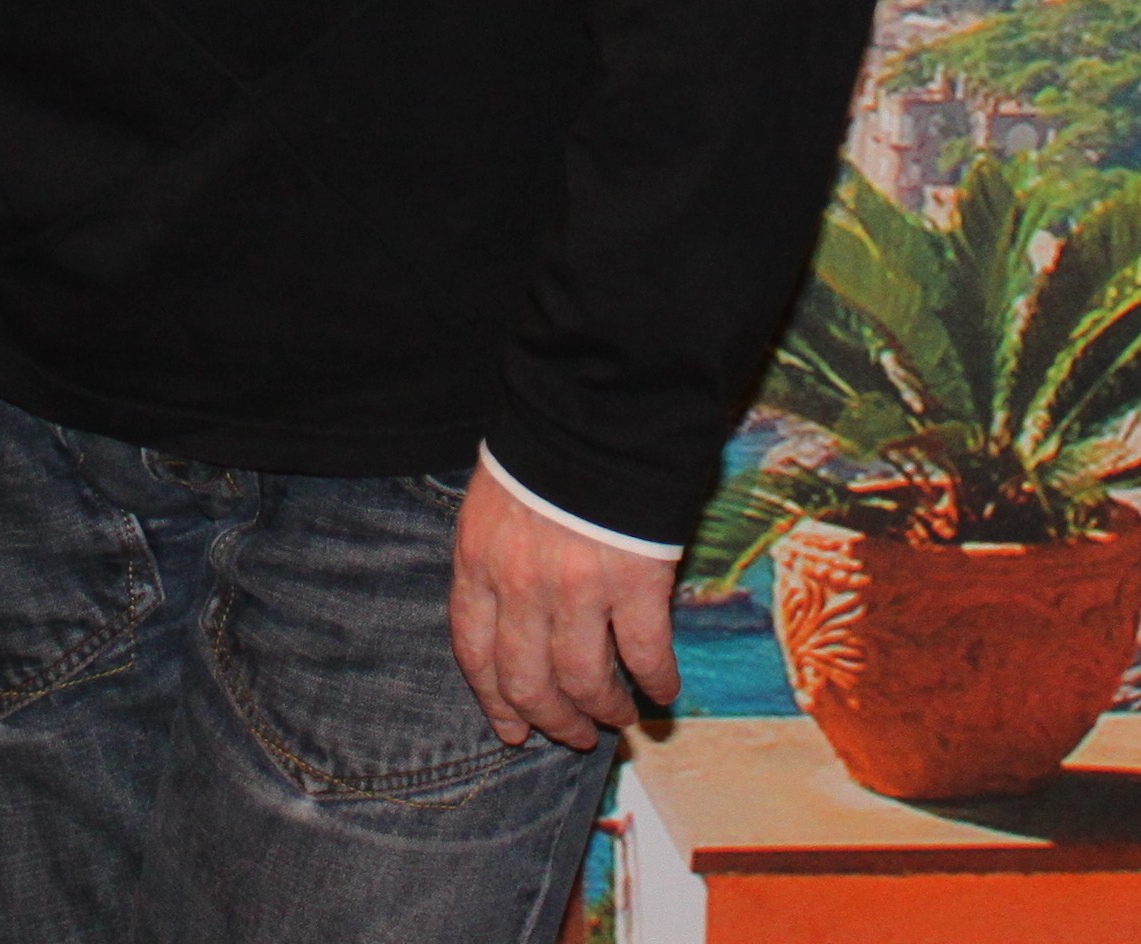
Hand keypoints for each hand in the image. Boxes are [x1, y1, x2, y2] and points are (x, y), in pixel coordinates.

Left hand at [447, 464, 681, 750]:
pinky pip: (644, 652)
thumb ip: (498, 559)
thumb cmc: (545, 445)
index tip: (511, 730)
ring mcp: (576, 588)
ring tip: (620, 719)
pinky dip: (656, 679)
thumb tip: (515, 610)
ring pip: (584, 679)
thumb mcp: (494, 501)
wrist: (596, 404)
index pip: (475, 652)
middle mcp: (520, 586)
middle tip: (573, 736)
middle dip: (551, 719)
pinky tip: (665, 690)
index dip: (494, 701)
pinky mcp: (634, 582)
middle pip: (527, 681)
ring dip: (604, 709)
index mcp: (479, 562)